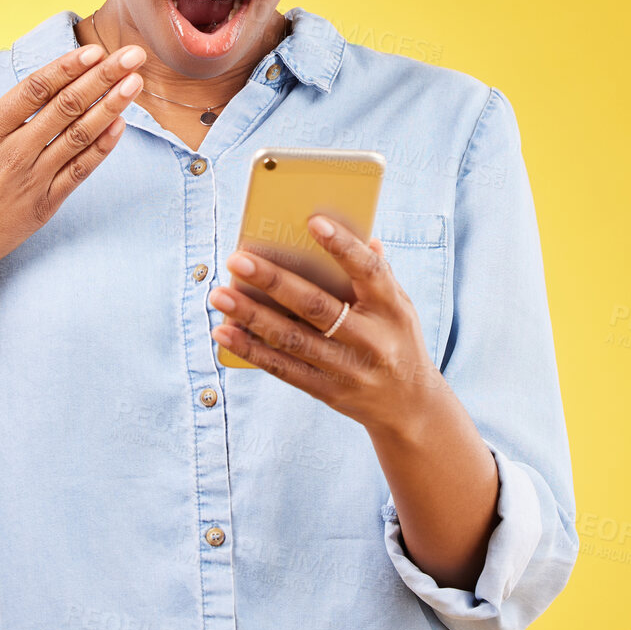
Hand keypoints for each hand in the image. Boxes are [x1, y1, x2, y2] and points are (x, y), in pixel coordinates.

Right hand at [0, 42, 145, 289]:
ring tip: (136, 82)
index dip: (65, 69)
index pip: (32, 92)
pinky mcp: (43, 206)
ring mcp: (31, 182)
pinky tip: (120, 125)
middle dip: (102, 78)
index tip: (92, 50)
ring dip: (110, 107)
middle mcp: (12, 155)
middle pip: (65, 108)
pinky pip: (79, 173)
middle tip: (133, 55)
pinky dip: (101, 149)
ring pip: (78, 137)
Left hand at [208, 214, 446, 430]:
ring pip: (291, 339)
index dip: (343, 246)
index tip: (313, 221)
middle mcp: (371, 339)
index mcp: (392, 309)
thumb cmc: (398, 340)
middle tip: (237, 259)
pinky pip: (283, 368)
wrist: (411, 408)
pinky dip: (250, 350)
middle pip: (316, 307)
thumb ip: (379, 273)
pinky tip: (224, 332)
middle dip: (273, 282)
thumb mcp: (400, 306)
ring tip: (219, 294)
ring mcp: (348, 369)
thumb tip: (361, 235)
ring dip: (251, 316)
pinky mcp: (328, 391)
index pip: (369, 271)